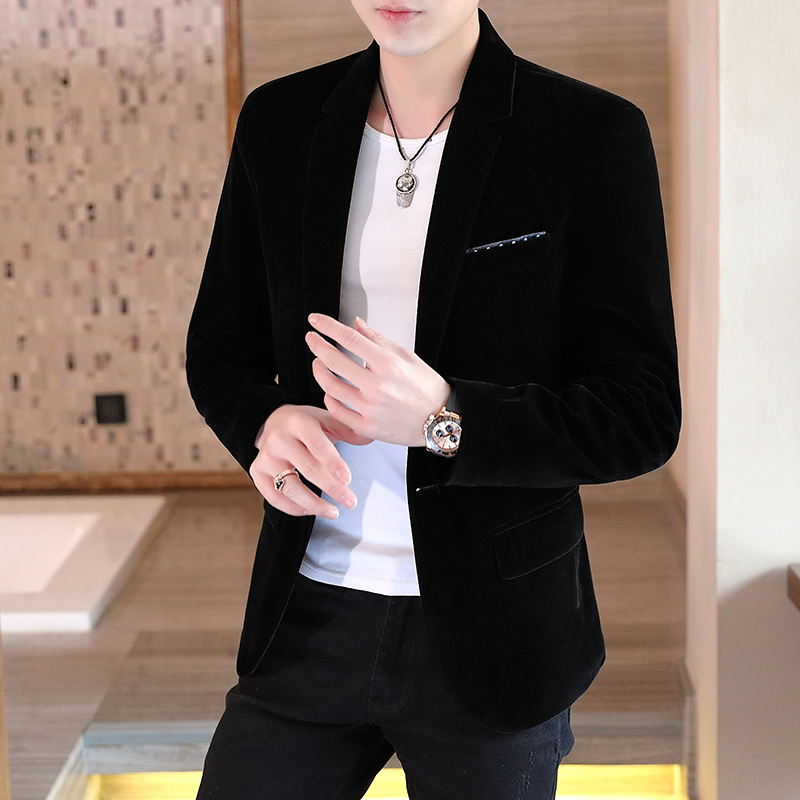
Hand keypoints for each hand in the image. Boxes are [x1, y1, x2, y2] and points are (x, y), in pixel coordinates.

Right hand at [250, 404, 372, 518]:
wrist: (274, 421)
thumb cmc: (308, 424)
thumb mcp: (327, 419)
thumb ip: (347, 429)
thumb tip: (370, 438)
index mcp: (299, 423)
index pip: (318, 445)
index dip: (334, 464)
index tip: (348, 480)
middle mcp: (279, 439)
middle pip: (307, 468)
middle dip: (332, 488)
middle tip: (351, 502)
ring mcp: (266, 457)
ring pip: (290, 487)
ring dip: (314, 504)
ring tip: (334, 512)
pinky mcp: (258, 472)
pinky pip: (273, 496)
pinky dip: (292, 508)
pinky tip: (311, 511)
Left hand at [306, 313, 449, 446]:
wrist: (440, 419)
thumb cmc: (426, 386)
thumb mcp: (406, 356)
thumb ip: (378, 339)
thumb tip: (355, 324)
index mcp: (388, 364)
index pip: (349, 339)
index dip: (328, 326)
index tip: (315, 320)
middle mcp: (377, 386)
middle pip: (334, 360)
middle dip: (317, 345)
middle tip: (311, 338)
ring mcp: (370, 408)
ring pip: (330, 386)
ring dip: (319, 371)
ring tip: (318, 363)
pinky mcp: (366, 427)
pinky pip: (336, 410)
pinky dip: (328, 397)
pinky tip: (329, 389)